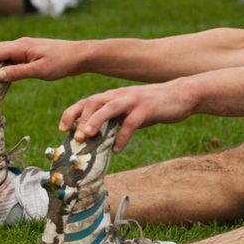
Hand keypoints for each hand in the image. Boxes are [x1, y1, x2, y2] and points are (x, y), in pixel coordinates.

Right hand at [0, 37, 86, 81]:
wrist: (80, 55)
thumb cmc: (62, 62)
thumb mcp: (40, 70)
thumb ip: (18, 72)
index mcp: (21, 46)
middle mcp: (21, 44)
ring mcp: (25, 48)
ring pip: (2, 54)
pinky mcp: (31, 53)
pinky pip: (11, 57)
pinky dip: (3, 65)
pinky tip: (4, 77)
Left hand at [60, 81, 192, 151]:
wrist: (181, 95)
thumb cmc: (153, 106)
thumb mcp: (131, 112)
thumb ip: (115, 121)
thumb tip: (99, 139)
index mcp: (113, 96)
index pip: (87, 101)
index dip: (72, 113)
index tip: (62, 128)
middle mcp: (120, 95)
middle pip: (94, 102)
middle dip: (81, 119)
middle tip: (76, 137)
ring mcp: (134, 100)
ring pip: (110, 107)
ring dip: (96, 121)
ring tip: (87, 136)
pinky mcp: (147, 108)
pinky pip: (132, 122)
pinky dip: (123, 136)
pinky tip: (118, 148)